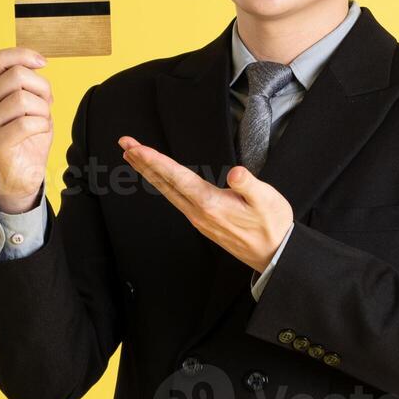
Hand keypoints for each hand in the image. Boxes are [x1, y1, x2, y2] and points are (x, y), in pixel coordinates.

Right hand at [0, 47, 52, 211]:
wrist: (25, 171)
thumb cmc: (29, 134)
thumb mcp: (32, 101)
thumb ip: (30, 81)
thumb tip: (38, 62)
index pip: (0, 59)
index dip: (24, 55)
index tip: (44, 64)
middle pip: (16, 75)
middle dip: (41, 87)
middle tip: (45, 104)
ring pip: (22, 99)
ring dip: (43, 109)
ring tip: (42, 120)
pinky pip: (26, 124)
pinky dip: (42, 126)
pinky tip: (38, 133)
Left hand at [118, 136, 292, 272]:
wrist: (274, 255)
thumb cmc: (272, 225)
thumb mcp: (267, 200)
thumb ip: (249, 185)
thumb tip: (235, 173)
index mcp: (211, 204)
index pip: (176, 177)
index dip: (154, 160)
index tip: (135, 148)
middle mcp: (198, 212)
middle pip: (164, 183)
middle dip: (143, 162)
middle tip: (125, 143)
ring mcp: (198, 219)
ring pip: (167, 192)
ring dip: (149, 172)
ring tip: (135, 157)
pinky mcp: (203, 222)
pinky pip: (175, 199)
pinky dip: (162, 184)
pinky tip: (160, 179)